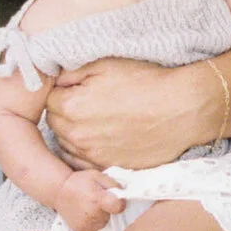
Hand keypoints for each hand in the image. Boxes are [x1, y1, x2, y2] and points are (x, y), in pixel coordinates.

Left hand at [43, 56, 211, 168]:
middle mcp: (77, 135)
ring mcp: (93, 155)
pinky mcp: (110, 167)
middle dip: (65, 112)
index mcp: (72, 106)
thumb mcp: (106, 64)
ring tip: (97, 120)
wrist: (182, 109)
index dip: (62, 91)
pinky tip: (102, 138)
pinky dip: (87, 152)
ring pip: (67, 145)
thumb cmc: (147, 83)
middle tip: (87, 102)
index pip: (49, 100)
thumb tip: (55, 80)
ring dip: (75, 133)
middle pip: (55, 124)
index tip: (76, 88)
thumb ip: (72, 71)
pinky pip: (84, 163)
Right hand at [53, 166, 121, 230]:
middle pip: (111, 216)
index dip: (120, 203)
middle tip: (96, 200)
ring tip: (90, 206)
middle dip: (108, 209)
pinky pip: (94, 228)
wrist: (60, 192)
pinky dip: (92, 222)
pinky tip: (85, 213)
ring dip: (100, 216)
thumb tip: (124, 193)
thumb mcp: (98, 176)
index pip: (119, 207)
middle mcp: (92, 214)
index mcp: (98, 200)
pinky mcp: (81, 230)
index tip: (114, 199)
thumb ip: (114, 184)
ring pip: (103, 223)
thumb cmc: (80, 182)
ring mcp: (86, 224)